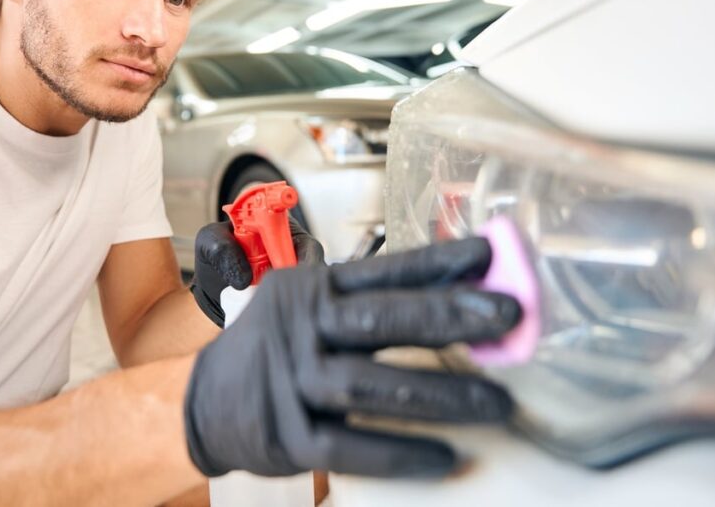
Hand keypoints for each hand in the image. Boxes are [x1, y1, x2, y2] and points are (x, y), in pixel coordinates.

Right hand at [184, 237, 520, 477]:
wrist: (204, 399)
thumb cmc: (279, 345)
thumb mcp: (314, 307)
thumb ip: (376, 300)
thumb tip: (463, 294)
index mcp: (314, 290)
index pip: (383, 271)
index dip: (437, 263)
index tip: (490, 256)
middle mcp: (302, 327)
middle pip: (380, 320)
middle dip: (447, 316)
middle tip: (509, 316)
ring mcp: (292, 380)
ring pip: (370, 385)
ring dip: (440, 394)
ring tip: (498, 402)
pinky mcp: (286, 434)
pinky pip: (349, 446)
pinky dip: (399, 452)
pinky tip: (445, 457)